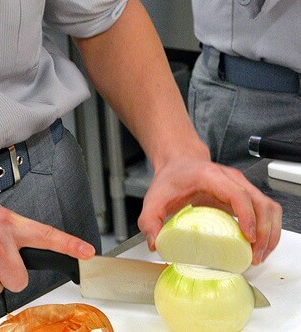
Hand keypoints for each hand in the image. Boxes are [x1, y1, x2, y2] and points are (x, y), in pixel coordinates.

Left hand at [138, 155, 281, 264]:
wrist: (179, 162)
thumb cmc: (171, 178)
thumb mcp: (154, 198)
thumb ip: (149, 221)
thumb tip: (156, 244)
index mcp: (210, 175)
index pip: (237, 193)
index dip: (247, 216)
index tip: (247, 238)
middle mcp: (231, 178)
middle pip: (259, 202)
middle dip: (262, 232)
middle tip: (253, 256)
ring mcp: (241, 185)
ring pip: (269, 207)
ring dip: (270, 233)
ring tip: (258, 255)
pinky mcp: (246, 194)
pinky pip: (267, 211)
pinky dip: (269, 229)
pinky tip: (260, 246)